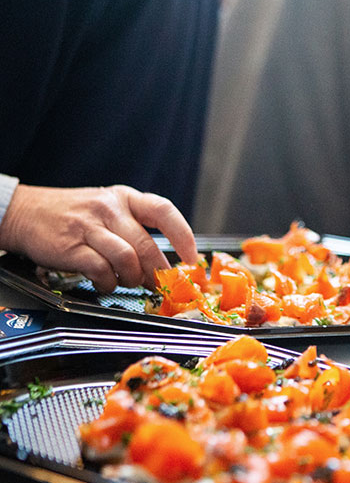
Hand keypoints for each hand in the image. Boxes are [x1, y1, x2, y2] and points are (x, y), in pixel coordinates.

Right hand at [0, 184, 197, 292]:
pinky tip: (105, 282)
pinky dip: (108, 283)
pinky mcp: (72, 247)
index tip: (190, 258)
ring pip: (127, 259)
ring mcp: (90, 227)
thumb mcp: (109, 207)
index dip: (182, 236)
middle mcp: (110, 209)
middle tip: (160, 284)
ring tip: (127, 282)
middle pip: (147, 245)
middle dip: (158, 272)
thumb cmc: (73, 214)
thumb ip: (136, 227)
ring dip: (132, 278)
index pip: (164, 211)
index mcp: (126, 198)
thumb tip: (164, 261)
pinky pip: (101, 270)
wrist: (24, 212)